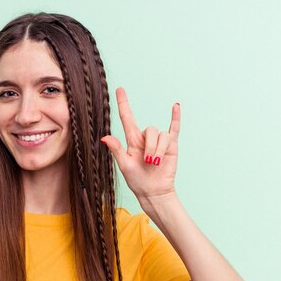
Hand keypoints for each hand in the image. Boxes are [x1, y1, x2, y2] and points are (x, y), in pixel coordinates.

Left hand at [101, 87, 180, 201]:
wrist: (153, 191)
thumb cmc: (137, 180)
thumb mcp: (124, 165)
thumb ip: (116, 150)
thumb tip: (105, 137)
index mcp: (132, 140)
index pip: (127, 118)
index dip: (123, 103)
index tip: (119, 89)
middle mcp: (145, 138)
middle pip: (150, 130)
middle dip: (150, 147)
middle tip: (148, 162)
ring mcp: (159, 141)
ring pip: (161, 135)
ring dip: (158, 149)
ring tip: (155, 163)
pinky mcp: (171, 145)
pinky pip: (174, 128)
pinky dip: (175, 118)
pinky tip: (175, 106)